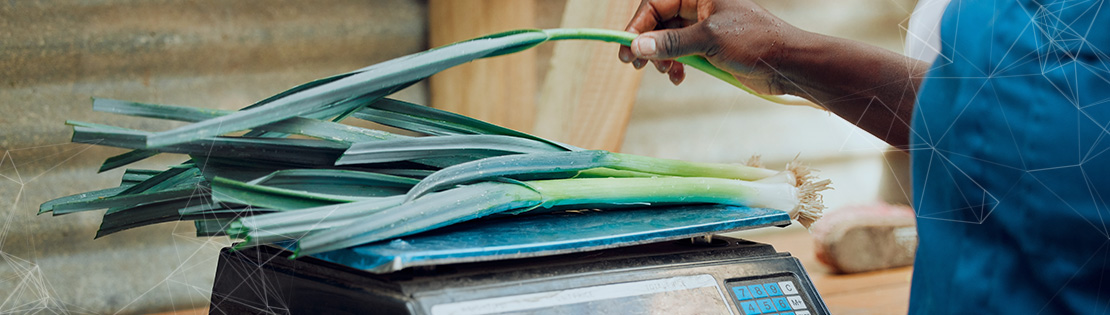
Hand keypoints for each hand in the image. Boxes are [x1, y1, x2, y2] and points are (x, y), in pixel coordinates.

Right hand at [617, 0, 801, 93]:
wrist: (787, 63)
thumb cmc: (755, 41)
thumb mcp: (709, 39)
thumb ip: (671, 42)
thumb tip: (638, 45)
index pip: (656, 3)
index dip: (638, 25)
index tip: (626, 46)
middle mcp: (699, 8)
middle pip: (659, 22)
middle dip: (647, 43)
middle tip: (635, 64)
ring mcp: (704, 28)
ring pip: (668, 41)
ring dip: (662, 58)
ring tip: (666, 72)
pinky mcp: (710, 48)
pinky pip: (682, 54)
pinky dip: (676, 65)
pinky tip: (679, 77)